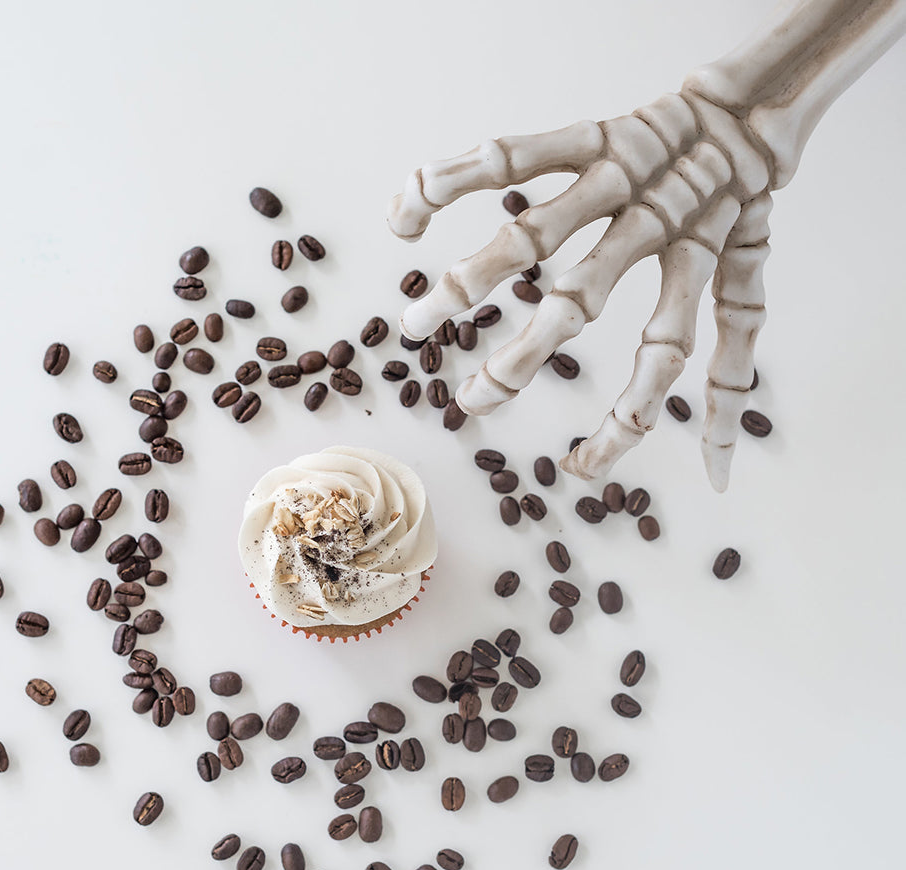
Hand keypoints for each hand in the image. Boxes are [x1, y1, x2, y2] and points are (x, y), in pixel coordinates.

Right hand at [387, 90, 771, 491]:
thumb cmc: (741, 205)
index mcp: (701, 263)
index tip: (581, 471)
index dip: (626, 422)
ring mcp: (620, 175)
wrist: (757, 98)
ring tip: (418, 323)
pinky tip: (407, 214)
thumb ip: (733, 374)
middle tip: (472, 403)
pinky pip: (518, 153)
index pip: (663, 359)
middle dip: (521, 358)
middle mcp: (657, 223)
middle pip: (579, 300)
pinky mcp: (592, 133)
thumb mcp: (748, 286)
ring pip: (535, 235)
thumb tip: (723, 477)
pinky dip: (457, 180)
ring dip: (471, 282)